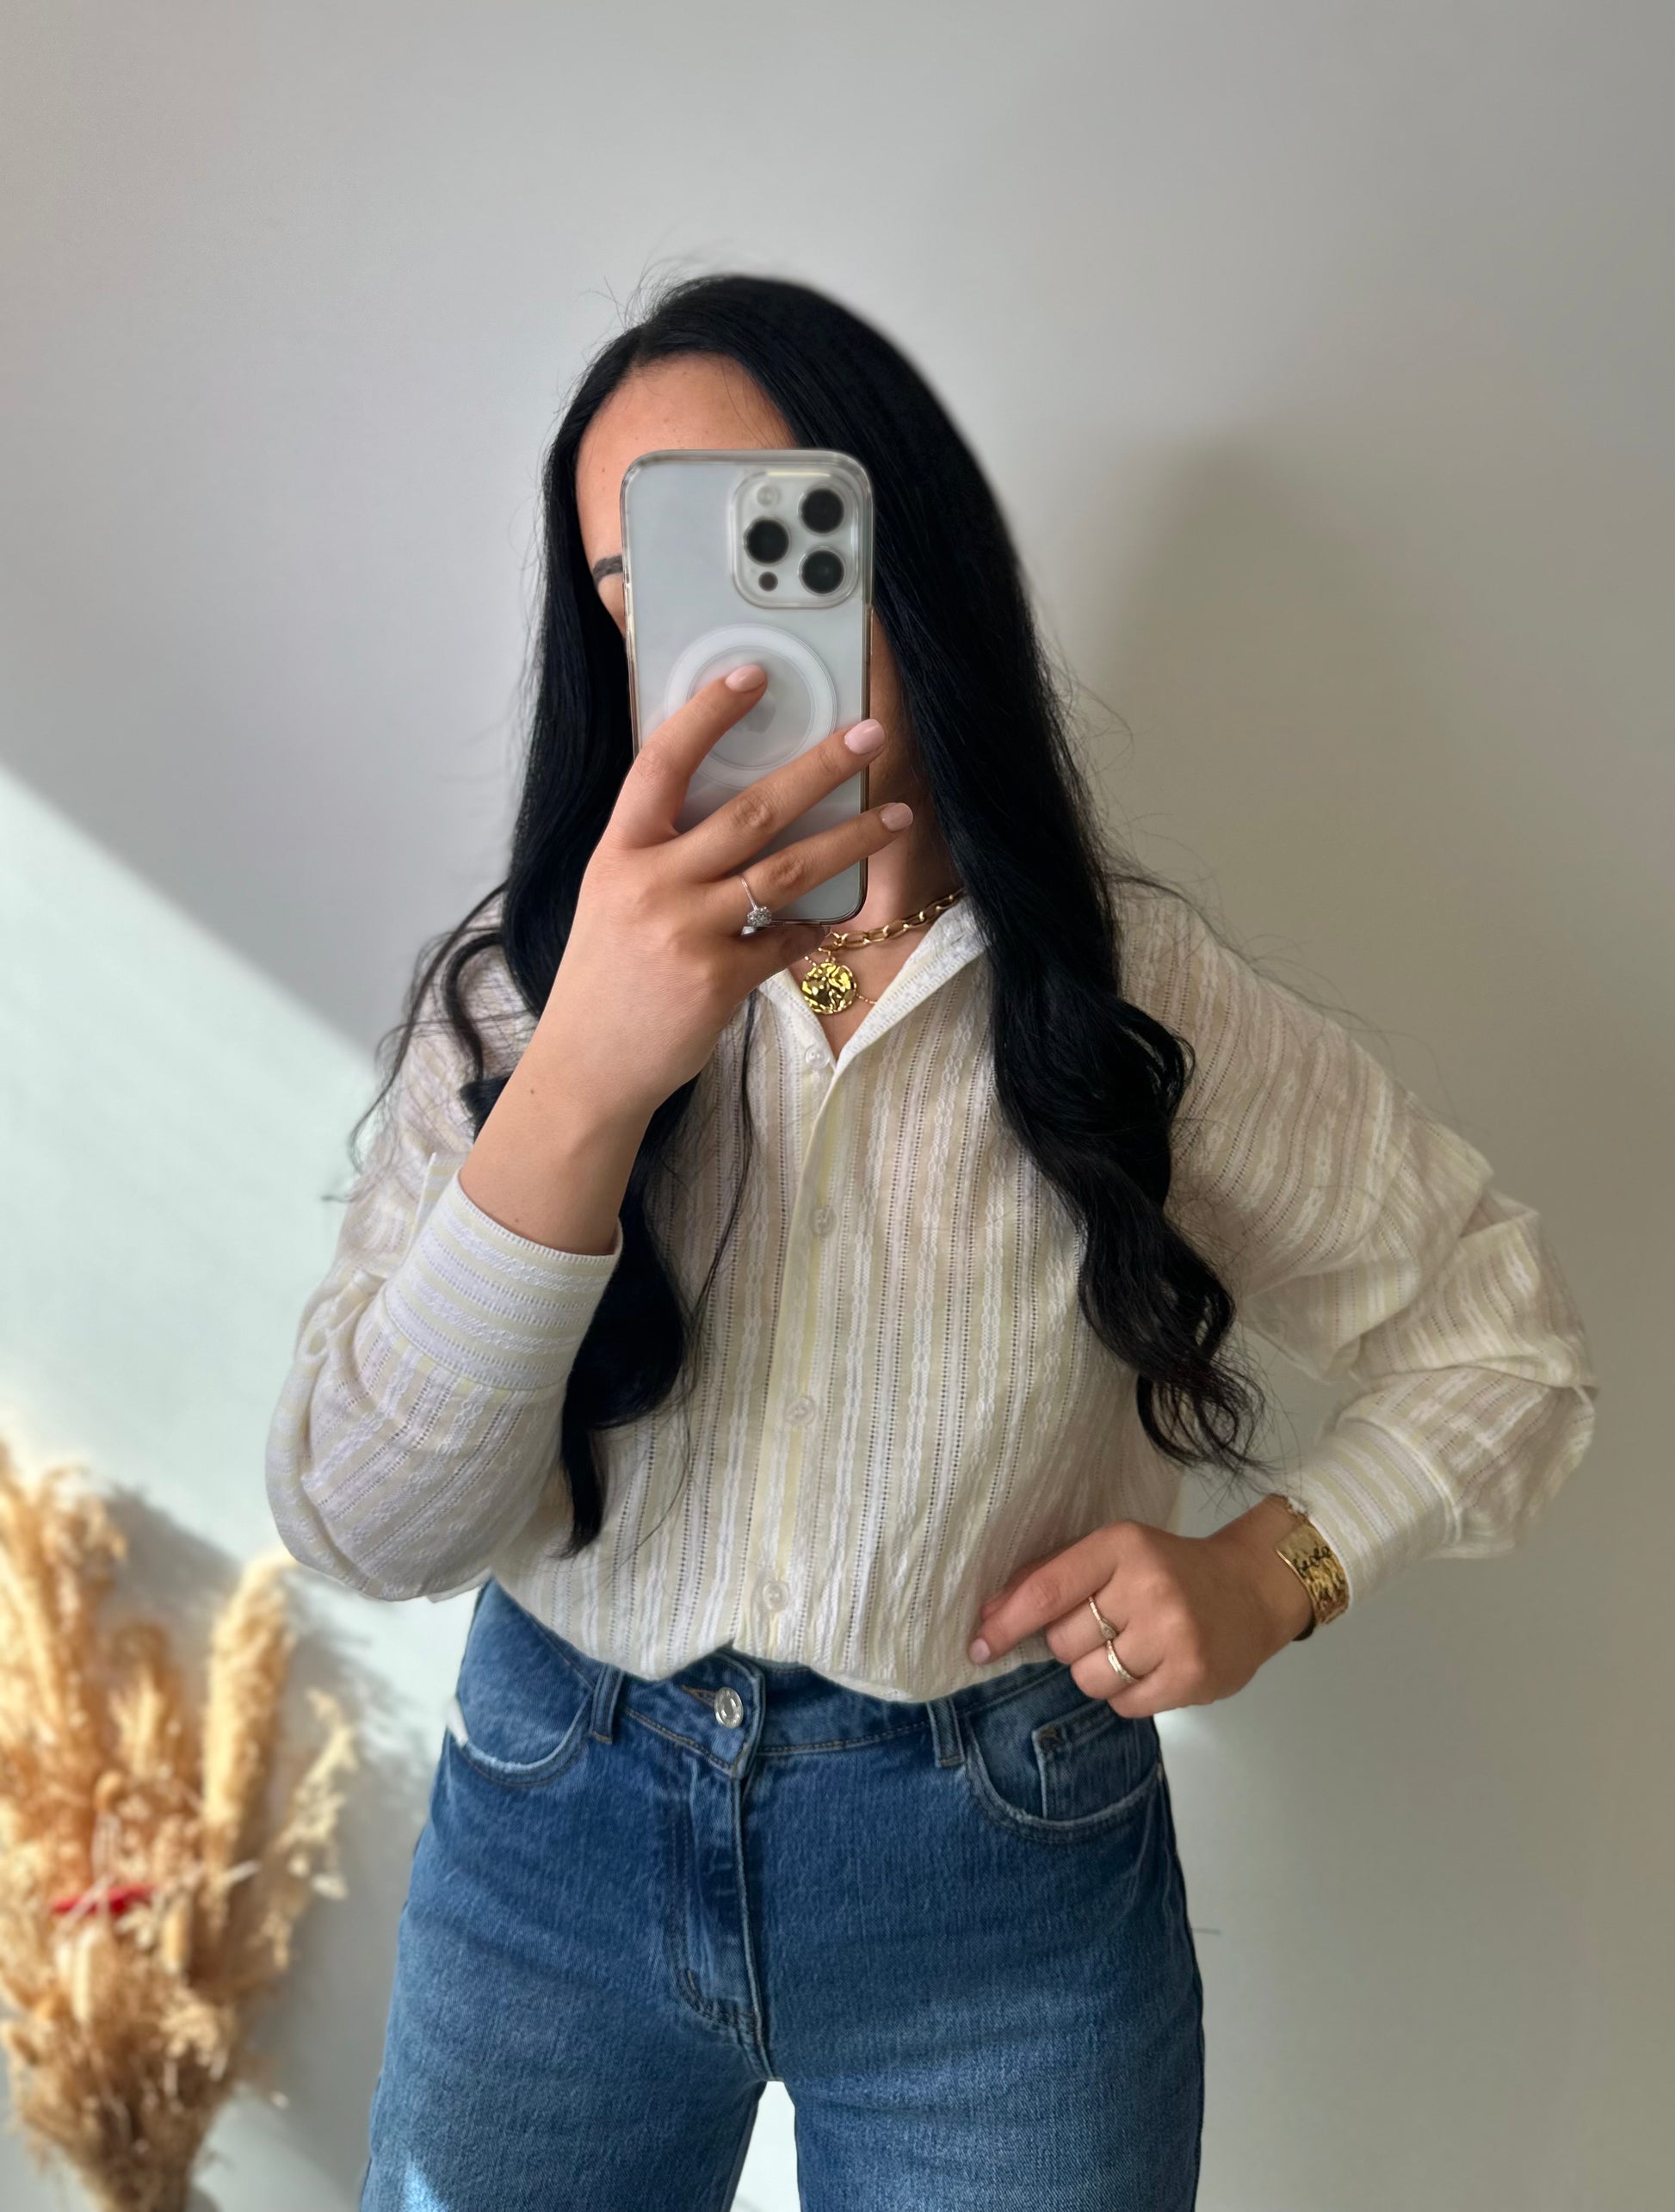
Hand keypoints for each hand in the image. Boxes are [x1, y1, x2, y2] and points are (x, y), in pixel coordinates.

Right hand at [538, 665, 910, 1123]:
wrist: (587, 1068)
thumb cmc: (606, 976)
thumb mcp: (612, 895)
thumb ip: (660, 850)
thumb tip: (731, 803)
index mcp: (619, 851)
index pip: (664, 762)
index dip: (708, 713)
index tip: (753, 673)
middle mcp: (651, 884)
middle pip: (751, 810)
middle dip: (820, 768)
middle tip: (870, 736)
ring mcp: (686, 933)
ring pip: (786, 872)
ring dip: (850, 840)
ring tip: (896, 817)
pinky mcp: (717, 981)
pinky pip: (786, 941)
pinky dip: (812, 927)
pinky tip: (829, 917)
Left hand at [967, 1494, 1316, 1716]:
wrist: (1253, 1589)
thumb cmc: (1171, 1569)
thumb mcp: (1116, 1553)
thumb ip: (1054, 1576)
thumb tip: (991, 1615)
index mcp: (1122, 1546)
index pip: (1048, 1589)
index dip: (1005, 1622)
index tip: (977, 1646)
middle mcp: (1148, 1587)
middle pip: (1063, 1642)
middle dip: (1069, 1644)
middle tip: (1105, 1628)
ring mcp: (1173, 1635)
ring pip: (1089, 1679)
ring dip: (1097, 1672)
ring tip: (1130, 1650)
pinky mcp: (1192, 1677)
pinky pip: (1124, 1705)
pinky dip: (1127, 1694)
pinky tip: (1152, 1669)